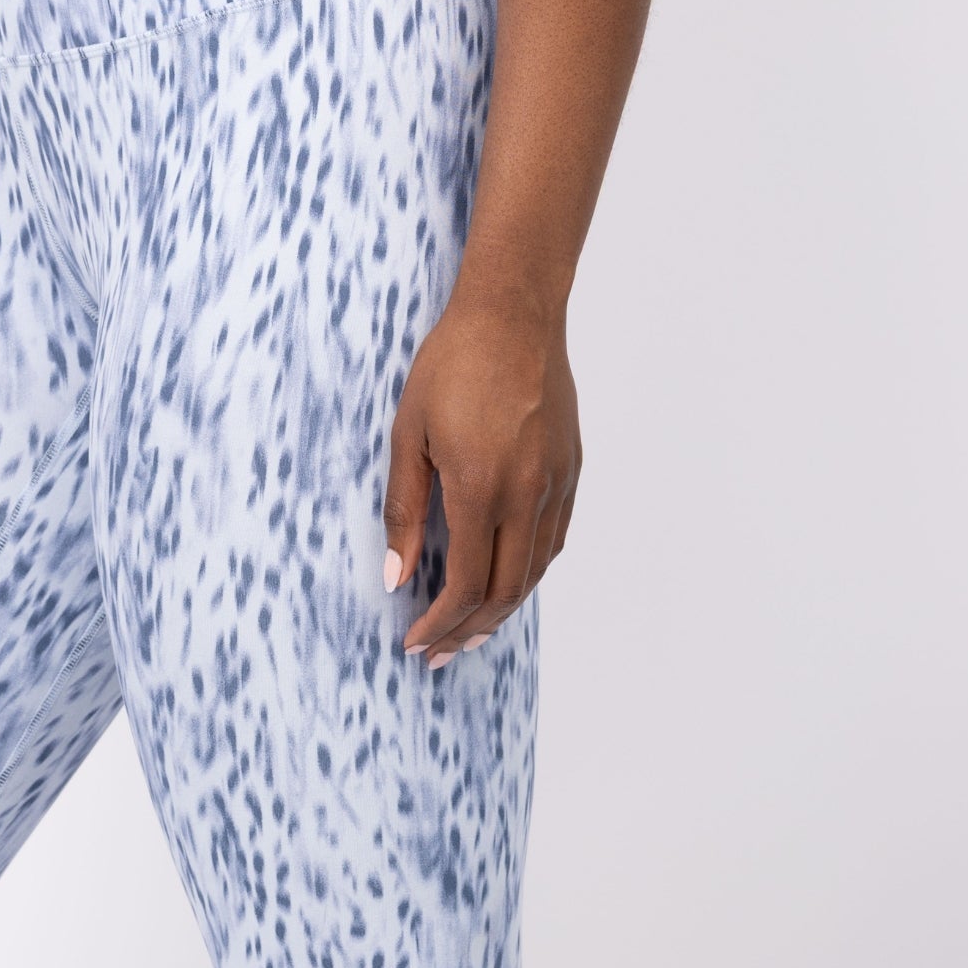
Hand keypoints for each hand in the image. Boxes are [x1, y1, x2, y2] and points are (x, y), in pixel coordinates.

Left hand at [382, 289, 580, 667]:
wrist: (513, 313)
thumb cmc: (452, 364)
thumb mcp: (408, 432)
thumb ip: (403, 508)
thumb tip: (395, 576)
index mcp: (481, 488)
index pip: (464, 586)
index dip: (439, 625)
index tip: (413, 643)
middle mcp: (527, 496)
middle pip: (503, 592)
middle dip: (467, 633)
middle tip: (437, 654)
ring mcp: (556, 484)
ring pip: (534, 572)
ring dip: (501, 609)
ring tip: (469, 630)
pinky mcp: (571, 470)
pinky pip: (553, 540)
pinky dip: (528, 572)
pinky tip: (505, 578)